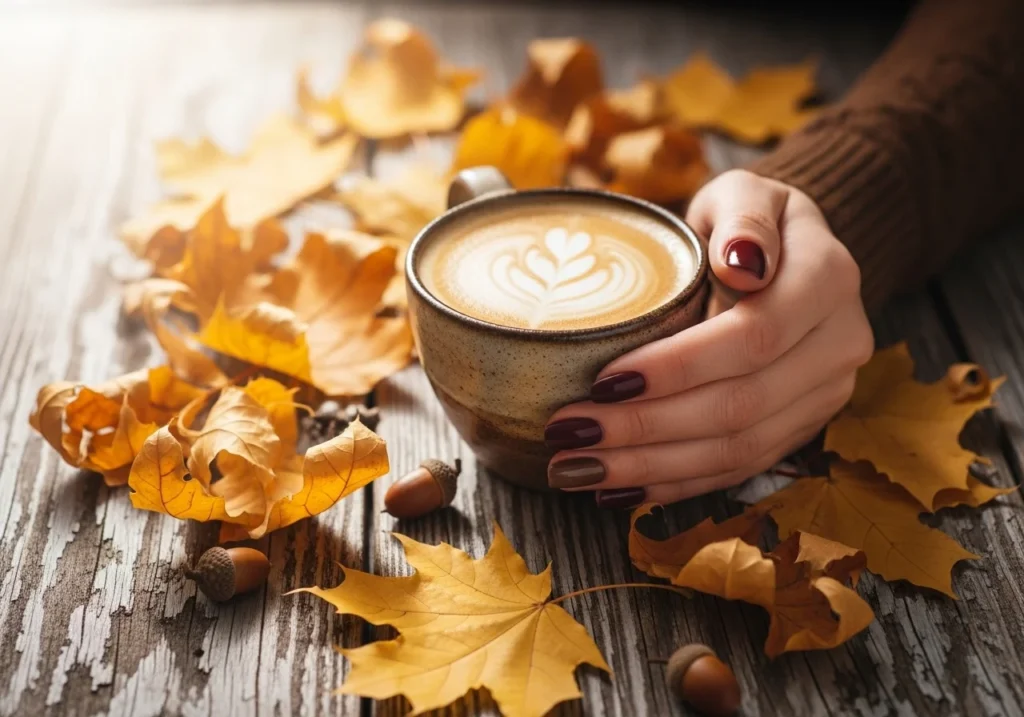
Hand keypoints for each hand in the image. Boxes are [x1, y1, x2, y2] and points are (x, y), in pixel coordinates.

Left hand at [545, 169, 872, 507]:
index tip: (603, 381)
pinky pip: (740, 468)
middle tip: (570, 433)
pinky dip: (676, 483)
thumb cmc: (746, 221)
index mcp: (828, 280)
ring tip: (578, 468)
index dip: (677, 367)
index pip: (753, 337)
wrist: (786, 257)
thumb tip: (742, 262)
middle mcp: (839, 346)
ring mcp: (824, 395)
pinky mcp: (802, 428)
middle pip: (741, 405)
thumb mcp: (743, 192)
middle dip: (647, 428)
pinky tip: (619, 487)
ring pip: (739, 449)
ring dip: (651, 466)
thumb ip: (743, 216)